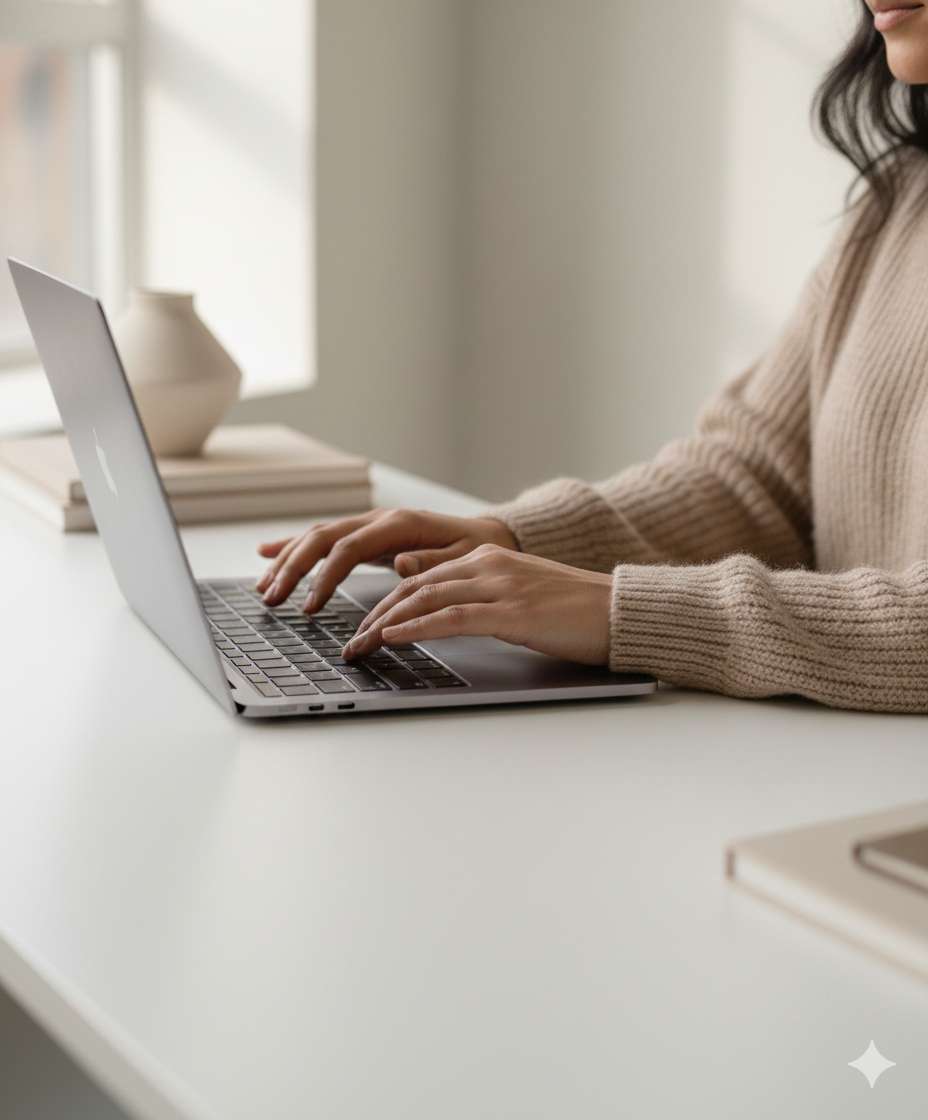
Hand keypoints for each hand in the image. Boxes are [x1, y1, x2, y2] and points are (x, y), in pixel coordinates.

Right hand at [255, 508, 518, 610]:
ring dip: (287, 561)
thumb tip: (400, 563)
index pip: (349, 549)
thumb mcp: (465, 558)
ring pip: (317, 537)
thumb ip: (432, 561)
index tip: (311, 606)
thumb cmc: (476, 550)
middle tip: (272, 599)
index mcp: (399, 525)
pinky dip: (293, 547)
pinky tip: (267, 554)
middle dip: (292, 568)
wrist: (485, 536)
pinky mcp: (365, 537)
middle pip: (322, 538)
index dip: (325, 577)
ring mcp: (369, 527)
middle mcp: (378, 521)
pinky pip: (324, 539)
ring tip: (264, 588)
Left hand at [342, 544, 611, 664]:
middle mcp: (487, 565)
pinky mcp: (512, 612)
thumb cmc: (574, 610)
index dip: (386, 602)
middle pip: (413, 587)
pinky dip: (416, 627)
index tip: (365, 626)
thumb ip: (480, 596)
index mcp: (487, 557)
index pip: (421, 577)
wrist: (618, 610)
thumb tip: (444, 613)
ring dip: (385, 625)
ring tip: (361, 647)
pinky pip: (452, 618)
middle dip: (376, 616)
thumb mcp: (518, 595)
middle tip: (352, 643)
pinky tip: (392, 637)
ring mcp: (499, 586)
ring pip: (424, 600)